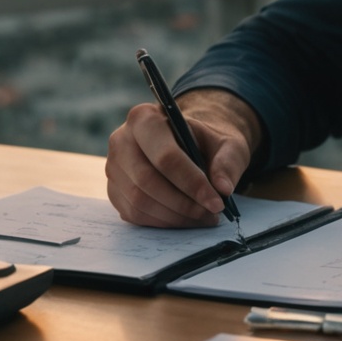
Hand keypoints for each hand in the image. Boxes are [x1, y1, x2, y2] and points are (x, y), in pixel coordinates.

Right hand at [106, 89, 262, 227]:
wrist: (187, 145)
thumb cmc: (205, 143)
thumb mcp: (227, 144)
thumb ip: (228, 162)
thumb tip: (223, 188)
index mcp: (145, 118)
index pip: (165, 156)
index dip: (192, 183)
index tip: (217, 202)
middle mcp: (121, 140)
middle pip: (147, 181)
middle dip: (184, 204)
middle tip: (211, 214)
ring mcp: (113, 167)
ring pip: (139, 201)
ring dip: (175, 216)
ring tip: (203, 217)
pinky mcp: (114, 191)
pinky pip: (135, 214)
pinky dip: (163, 222)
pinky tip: (185, 218)